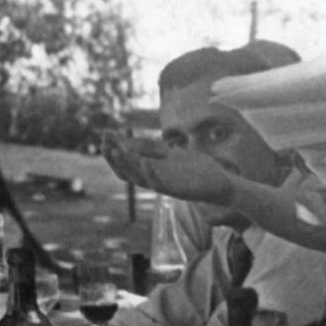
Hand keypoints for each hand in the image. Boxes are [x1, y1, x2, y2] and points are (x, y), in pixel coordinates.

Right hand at [102, 132, 235, 204]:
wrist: (222, 183)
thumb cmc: (196, 169)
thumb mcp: (172, 154)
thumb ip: (153, 148)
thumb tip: (128, 140)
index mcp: (152, 170)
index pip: (126, 162)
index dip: (113, 149)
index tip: (104, 133)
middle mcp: (154, 180)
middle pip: (127, 171)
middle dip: (114, 156)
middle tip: (103, 141)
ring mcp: (165, 186)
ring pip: (139, 178)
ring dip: (127, 164)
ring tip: (115, 150)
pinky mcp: (178, 191)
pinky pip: (160, 184)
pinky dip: (151, 174)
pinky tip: (144, 162)